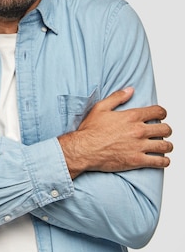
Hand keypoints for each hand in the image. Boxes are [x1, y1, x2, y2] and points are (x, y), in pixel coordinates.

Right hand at [58, 87, 172, 178]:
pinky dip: (164, 161)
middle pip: (166, 129)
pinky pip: (160, 161)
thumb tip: (130, 90)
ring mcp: (139, 146)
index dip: (162, 113)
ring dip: (167, 146)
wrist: (84, 149)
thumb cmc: (90, 130)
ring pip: (166, 146)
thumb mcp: (100, 108)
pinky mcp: (138, 160)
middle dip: (166, 130)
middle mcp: (139, 131)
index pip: (158, 112)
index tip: (160, 116)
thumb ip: (117, 97)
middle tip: (162, 132)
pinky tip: (161, 160)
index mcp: (131, 116)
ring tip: (163, 146)